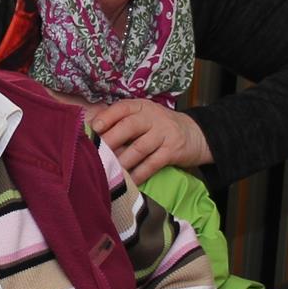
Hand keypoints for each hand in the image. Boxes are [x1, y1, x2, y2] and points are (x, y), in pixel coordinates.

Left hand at [88, 99, 213, 183]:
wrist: (196, 134)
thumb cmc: (160, 127)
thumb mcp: (144, 117)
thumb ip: (121, 121)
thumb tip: (91, 127)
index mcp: (142, 107)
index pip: (122, 108)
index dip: (107, 117)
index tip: (93, 128)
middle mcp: (153, 117)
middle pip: (129, 126)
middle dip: (110, 140)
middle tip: (95, 154)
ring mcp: (164, 133)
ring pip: (139, 148)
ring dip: (122, 161)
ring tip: (109, 171)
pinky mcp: (173, 151)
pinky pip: (153, 164)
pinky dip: (139, 174)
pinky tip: (129, 181)